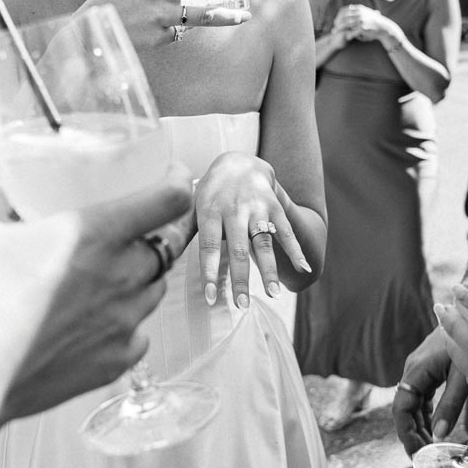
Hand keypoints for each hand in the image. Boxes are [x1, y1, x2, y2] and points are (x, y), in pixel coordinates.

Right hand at [0, 165, 193, 426]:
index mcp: (95, 233)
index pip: (168, 199)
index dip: (177, 182)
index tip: (172, 177)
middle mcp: (121, 278)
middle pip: (166, 247)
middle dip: (154, 235)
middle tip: (127, 231)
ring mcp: (122, 325)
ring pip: (153, 292)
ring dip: (139, 279)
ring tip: (101, 278)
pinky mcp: (113, 364)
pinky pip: (137, 336)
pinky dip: (124, 325)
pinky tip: (91, 323)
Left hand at [194, 152, 310, 308]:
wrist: (240, 162)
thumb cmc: (211, 193)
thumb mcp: (193, 205)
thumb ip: (183, 230)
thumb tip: (163, 252)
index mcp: (209, 211)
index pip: (209, 246)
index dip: (210, 271)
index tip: (211, 296)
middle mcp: (234, 210)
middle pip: (238, 249)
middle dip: (241, 279)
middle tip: (242, 305)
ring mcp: (257, 209)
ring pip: (263, 242)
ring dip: (269, 270)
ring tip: (273, 294)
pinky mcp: (275, 208)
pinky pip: (286, 231)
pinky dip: (296, 250)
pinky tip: (303, 269)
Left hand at [332, 4, 399, 44]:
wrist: (384, 28)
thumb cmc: (375, 22)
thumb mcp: (367, 13)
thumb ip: (358, 11)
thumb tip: (350, 7)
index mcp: (360, 8)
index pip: (344, 10)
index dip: (338, 16)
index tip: (335, 21)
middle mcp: (359, 13)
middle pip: (343, 17)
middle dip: (337, 23)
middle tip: (334, 28)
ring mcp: (361, 20)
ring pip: (346, 25)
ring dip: (339, 29)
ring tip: (335, 33)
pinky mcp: (362, 28)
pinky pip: (352, 31)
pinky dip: (347, 34)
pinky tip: (344, 37)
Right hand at [391, 327, 467, 455]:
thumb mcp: (465, 376)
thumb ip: (451, 405)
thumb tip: (440, 435)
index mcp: (417, 371)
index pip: (401, 409)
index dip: (406, 434)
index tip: (416, 454)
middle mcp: (412, 368)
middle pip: (404, 407)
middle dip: (411, 433)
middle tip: (424, 456)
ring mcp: (419, 367)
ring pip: (411, 401)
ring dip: (418, 424)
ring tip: (429, 445)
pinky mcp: (428, 366)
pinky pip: (420, 393)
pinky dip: (424, 412)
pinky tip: (434, 424)